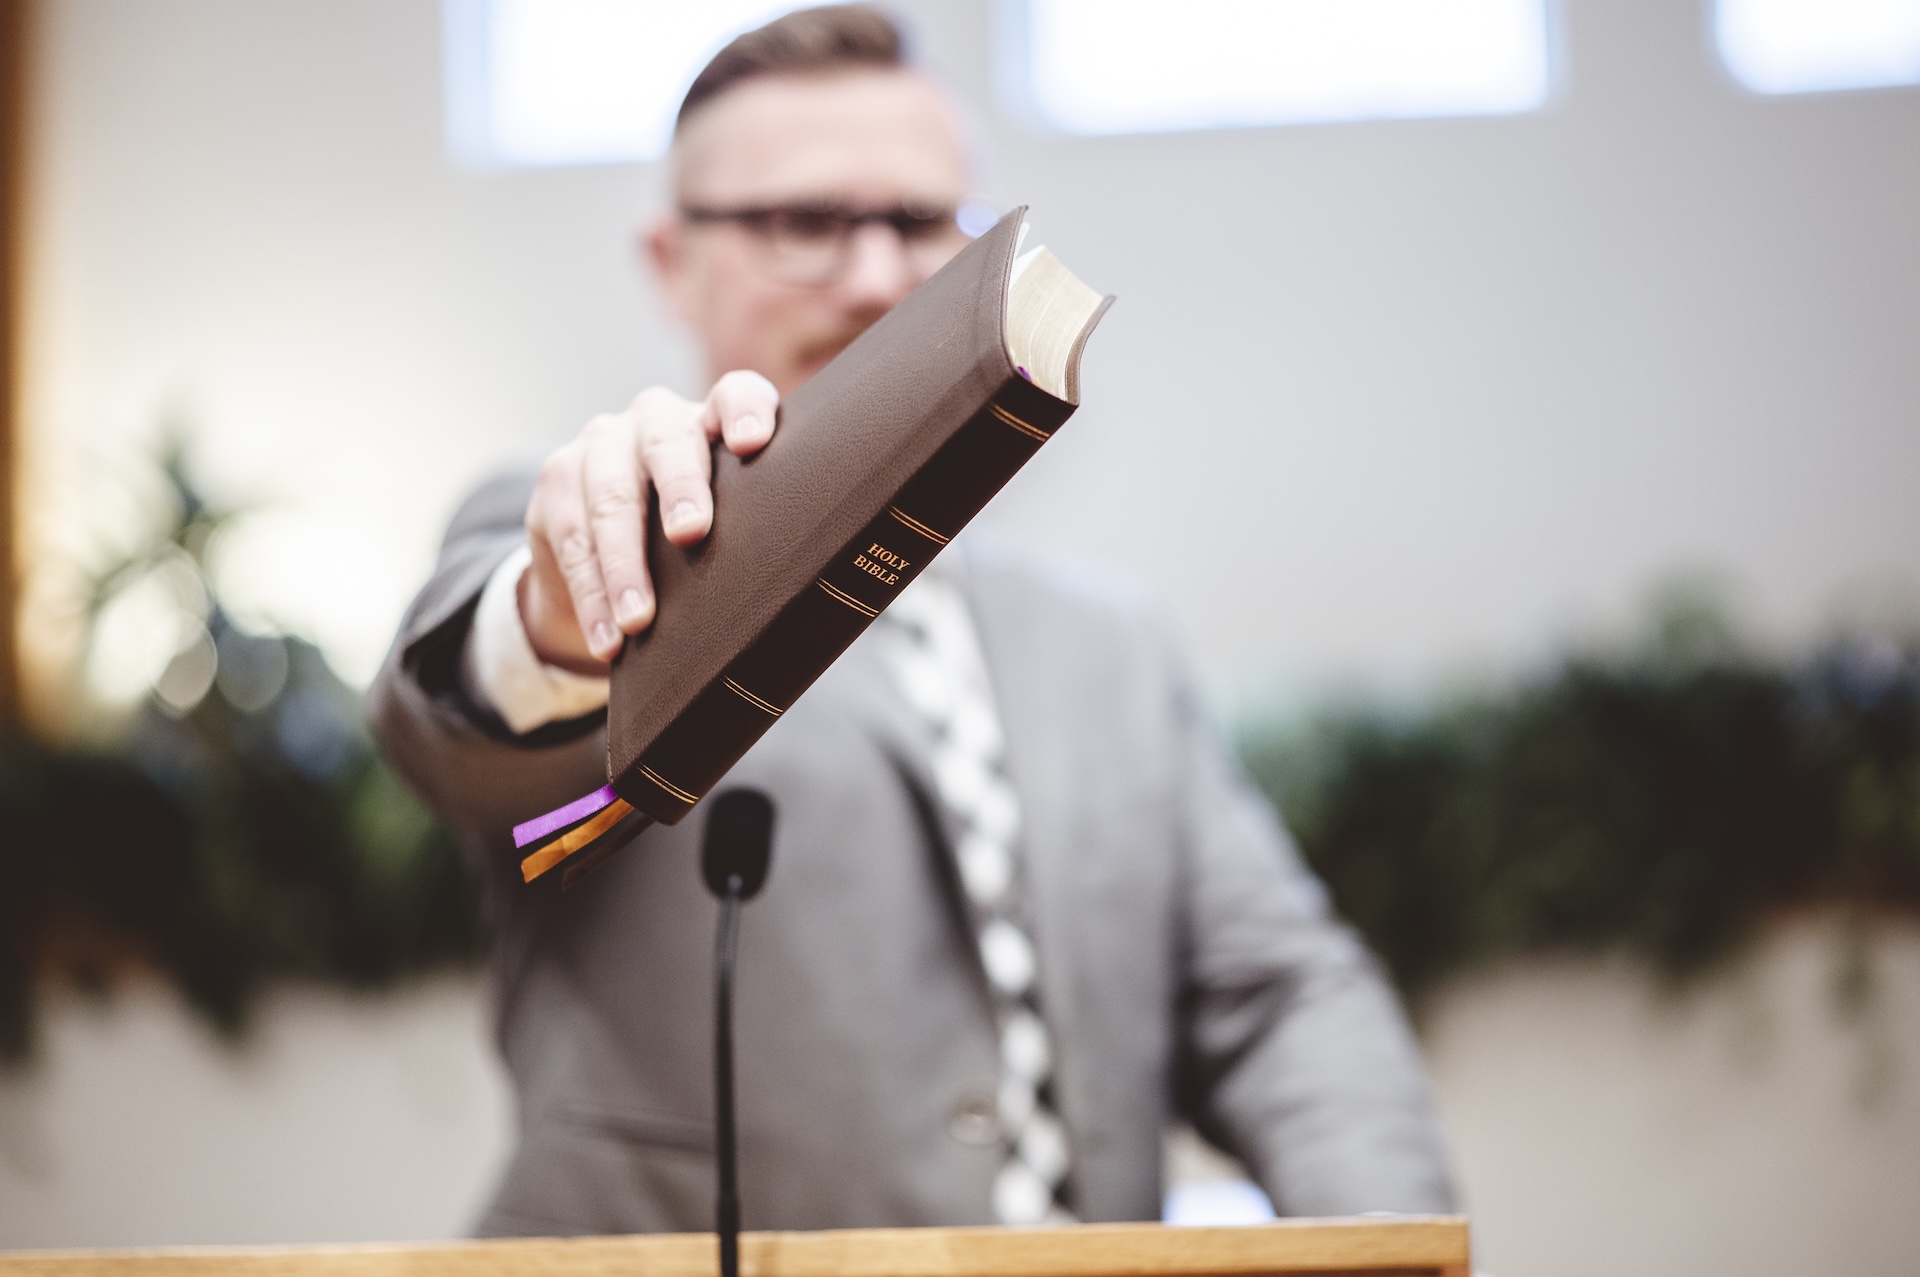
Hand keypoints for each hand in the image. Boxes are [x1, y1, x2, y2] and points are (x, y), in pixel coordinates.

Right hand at [521, 371, 779, 672]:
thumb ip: (760, 531)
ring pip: (611, 498)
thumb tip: (809, 594)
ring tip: (639, 621)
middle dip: (680, 488)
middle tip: (692, 535)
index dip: (744, 412)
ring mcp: (602, 444)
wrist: (610, 548)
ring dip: (624, 567)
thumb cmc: (696, 538)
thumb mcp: (730, 525)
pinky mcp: (557, 480)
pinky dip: (591, 597)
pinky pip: (571, 540)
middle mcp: (656, 418)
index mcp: (712, 419)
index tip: (752, 443)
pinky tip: (608, 638)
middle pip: (667, 442)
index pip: (736, 394)